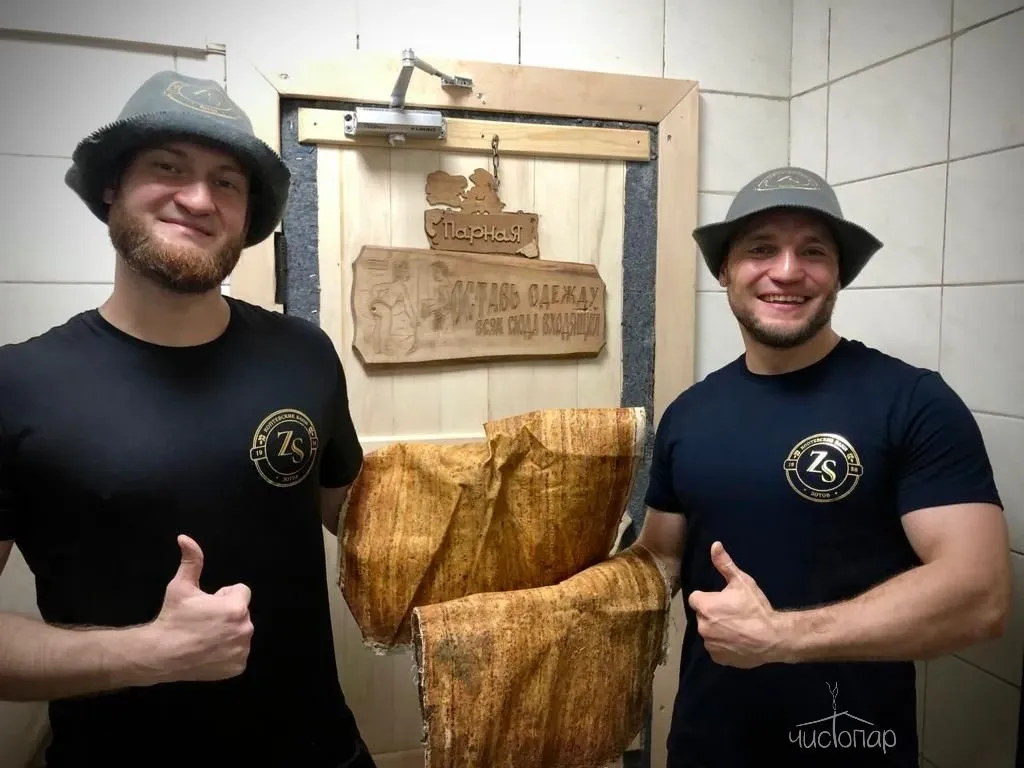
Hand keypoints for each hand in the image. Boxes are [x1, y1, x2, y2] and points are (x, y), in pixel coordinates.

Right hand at [148, 535, 253, 682]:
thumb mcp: (181, 586)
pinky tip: (208, 652)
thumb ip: (191, 560)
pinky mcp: (238, 667)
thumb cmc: (173, 618)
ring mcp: (242, 650)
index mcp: (236, 607)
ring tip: (204, 637)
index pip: (241, 592)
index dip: (222, 596)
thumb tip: (185, 537)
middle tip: (203, 622)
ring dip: (228, 632)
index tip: (206, 605)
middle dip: (226, 614)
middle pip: (241, 613)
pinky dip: (227, 653)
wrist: (160, 654)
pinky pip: (238, 654)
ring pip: (240, 632)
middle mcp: (245, 628)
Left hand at [687, 541, 785, 668]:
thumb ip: (725, 564)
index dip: (709, 598)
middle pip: (702, 616)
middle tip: (733, 614)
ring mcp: (709, 644)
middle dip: (713, 614)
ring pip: (709, 633)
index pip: (696, 599)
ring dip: (717, 630)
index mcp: (705, 606)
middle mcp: (702, 626)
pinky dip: (723, 645)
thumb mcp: (742, 582)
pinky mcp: (718, 658)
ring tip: (737, 628)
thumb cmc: (756, 608)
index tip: (722, 600)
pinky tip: (738, 641)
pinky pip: (716, 648)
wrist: (773, 638)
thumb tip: (714, 545)